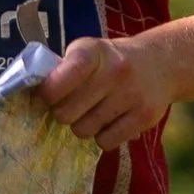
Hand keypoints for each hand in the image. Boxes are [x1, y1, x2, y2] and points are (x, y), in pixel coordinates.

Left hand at [37, 34, 173, 147]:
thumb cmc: (111, 61)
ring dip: (83, 125)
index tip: (50, 95)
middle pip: (65, 114)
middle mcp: (114, 70)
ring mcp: (132, 94)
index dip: (47, 95)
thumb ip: (62, 70)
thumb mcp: (87, 52)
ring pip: (84, 131)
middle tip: (75, 105)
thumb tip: (32, 97)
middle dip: (64, 113)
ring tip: (95, 111)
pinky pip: (106, 142)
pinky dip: (103, 136)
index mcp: (92, 51)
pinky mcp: (145, 116)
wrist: (161, 63)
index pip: (56, 83)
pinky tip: (111, 121)